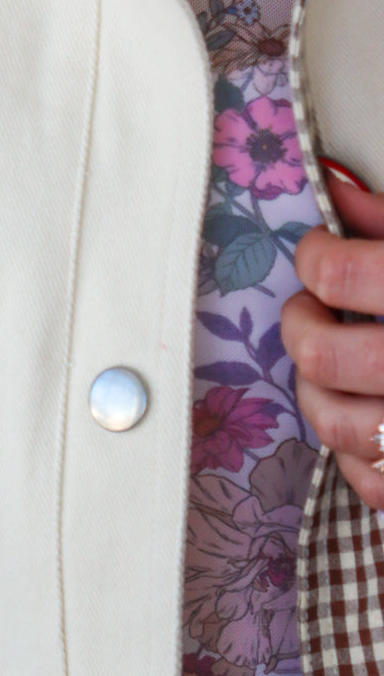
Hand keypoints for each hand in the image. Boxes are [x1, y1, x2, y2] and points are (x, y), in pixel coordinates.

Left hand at [284, 159, 383, 508]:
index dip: (314, 255)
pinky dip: (358, 455)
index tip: (321, 251)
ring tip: (331, 363)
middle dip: (302, 324)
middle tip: (313, 307)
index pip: (338, 273)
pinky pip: (374, 483)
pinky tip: (372, 417)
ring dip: (317, 389)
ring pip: (337, 424)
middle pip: (324, 356)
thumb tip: (335, 192)